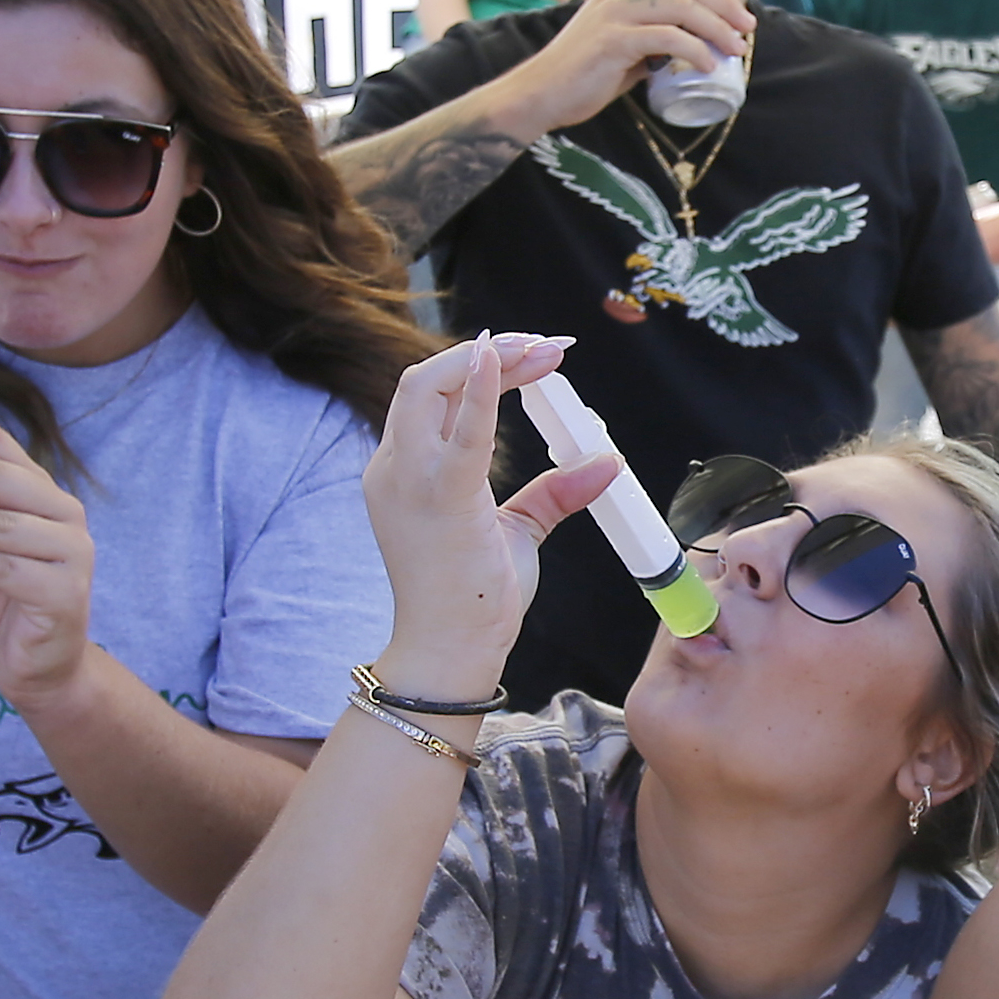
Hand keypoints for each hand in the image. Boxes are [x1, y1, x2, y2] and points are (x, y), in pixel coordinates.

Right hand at [366, 332, 623, 692]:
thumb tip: (603, 460)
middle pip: (427, 380)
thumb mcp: (518, 531)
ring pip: (429, 387)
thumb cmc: (474, 599)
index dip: (484, 366)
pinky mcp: (439, 498)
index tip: (537, 356)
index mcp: (404, 470)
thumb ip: (552, 493)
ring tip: (542, 351)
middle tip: (545, 346)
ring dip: (491, 360)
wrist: (449, 651)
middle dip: (488, 352)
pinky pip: (461, 431)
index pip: (435, 395)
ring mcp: (407, 480)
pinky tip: (505, 359)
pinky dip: (484, 390)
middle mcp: (395, 467)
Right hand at [493, 0, 749, 133]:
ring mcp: (614, 13)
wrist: (543, 91)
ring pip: (682, 8)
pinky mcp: (613, 41)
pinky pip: (667, 39)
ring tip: (736, 49)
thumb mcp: (622, 38)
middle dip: (724, 3)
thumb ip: (651, 33)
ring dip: (717, 28)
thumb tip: (691, 44)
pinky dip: (695, 52)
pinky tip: (708, 66)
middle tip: (746, 26)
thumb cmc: (586, 69)